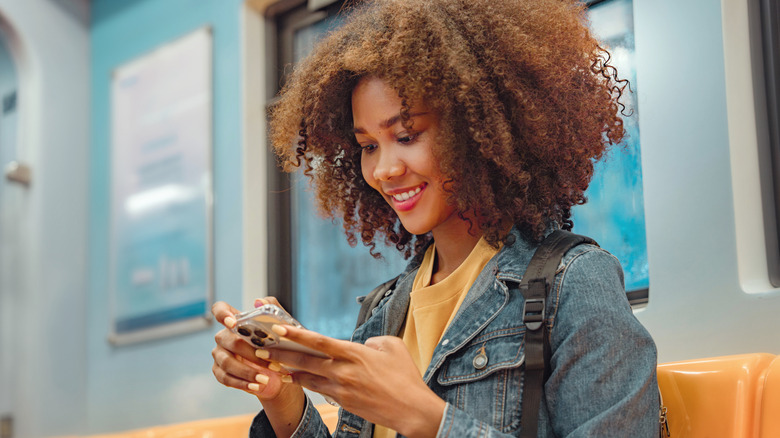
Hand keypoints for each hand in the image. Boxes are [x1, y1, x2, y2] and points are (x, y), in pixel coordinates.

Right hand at [211, 298, 298, 401]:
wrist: (278, 370)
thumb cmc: (278, 344)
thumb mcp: (281, 326)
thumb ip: (272, 309)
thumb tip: (259, 301)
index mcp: (236, 321)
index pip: (220, 309)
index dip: (222, 314)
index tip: (233, 323)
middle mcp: (224, 336)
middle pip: (229, 341)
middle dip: (250, 353)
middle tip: (270, 363)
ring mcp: (219, 354)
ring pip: (227, 362)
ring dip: (247, 371)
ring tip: (265, 379)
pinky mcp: (219, 371)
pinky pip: (226, 378)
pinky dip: (242, 383)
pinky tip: (256, 387)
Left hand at [262, 325, 446, 437]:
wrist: (411, 410)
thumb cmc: (405, 377)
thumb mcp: (391, 346)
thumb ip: (371, 341)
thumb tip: (360, 345)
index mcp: (354, 354)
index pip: (319, 342)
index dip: (297, 334)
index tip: (279, 328)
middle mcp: (343, 372)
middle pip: (305, 361)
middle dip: (281, 354)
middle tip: (262, 347)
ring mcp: (341, 389)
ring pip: (307, 377)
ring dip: (289, 370)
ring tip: (271, 362)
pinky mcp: (343, 402)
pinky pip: (318, 389)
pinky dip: (305, 382)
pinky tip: (295, 377)